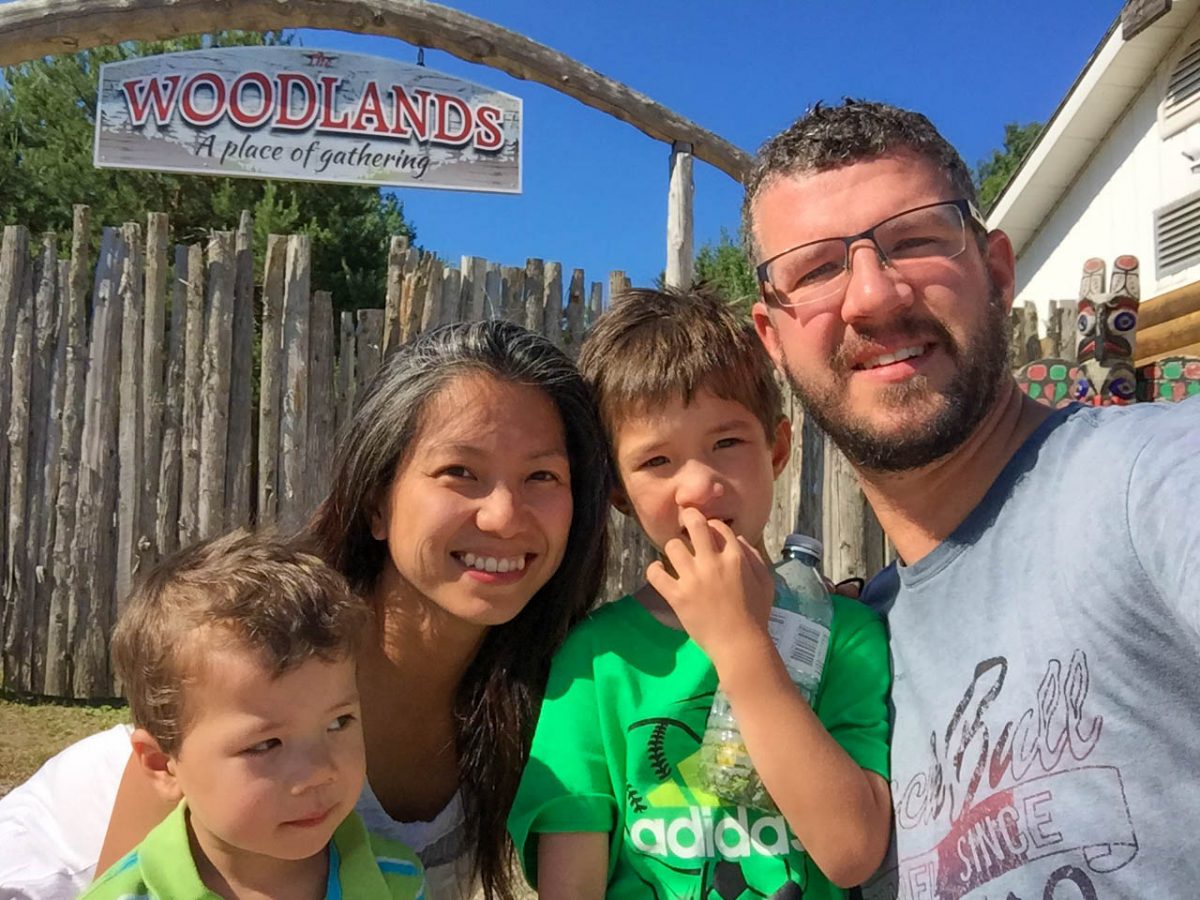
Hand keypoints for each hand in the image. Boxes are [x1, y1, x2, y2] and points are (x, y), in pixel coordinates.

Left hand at [646, 508, 774, 668]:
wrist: (739, 644)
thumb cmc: (756, 615)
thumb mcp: (765, 582)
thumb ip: (754, 556)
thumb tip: (738, 539)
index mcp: (735, 558)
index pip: (718, 527)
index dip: (711, 526)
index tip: (707, 532)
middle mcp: (712, 562)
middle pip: (695, 525)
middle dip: (689, 518)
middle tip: (686, 522)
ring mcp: (692, 578)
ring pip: (673, 546)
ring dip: (674, 548)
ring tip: (676, 556)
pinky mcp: (677, 595)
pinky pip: (655, 574)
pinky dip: (654, 569)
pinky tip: (659, 570)